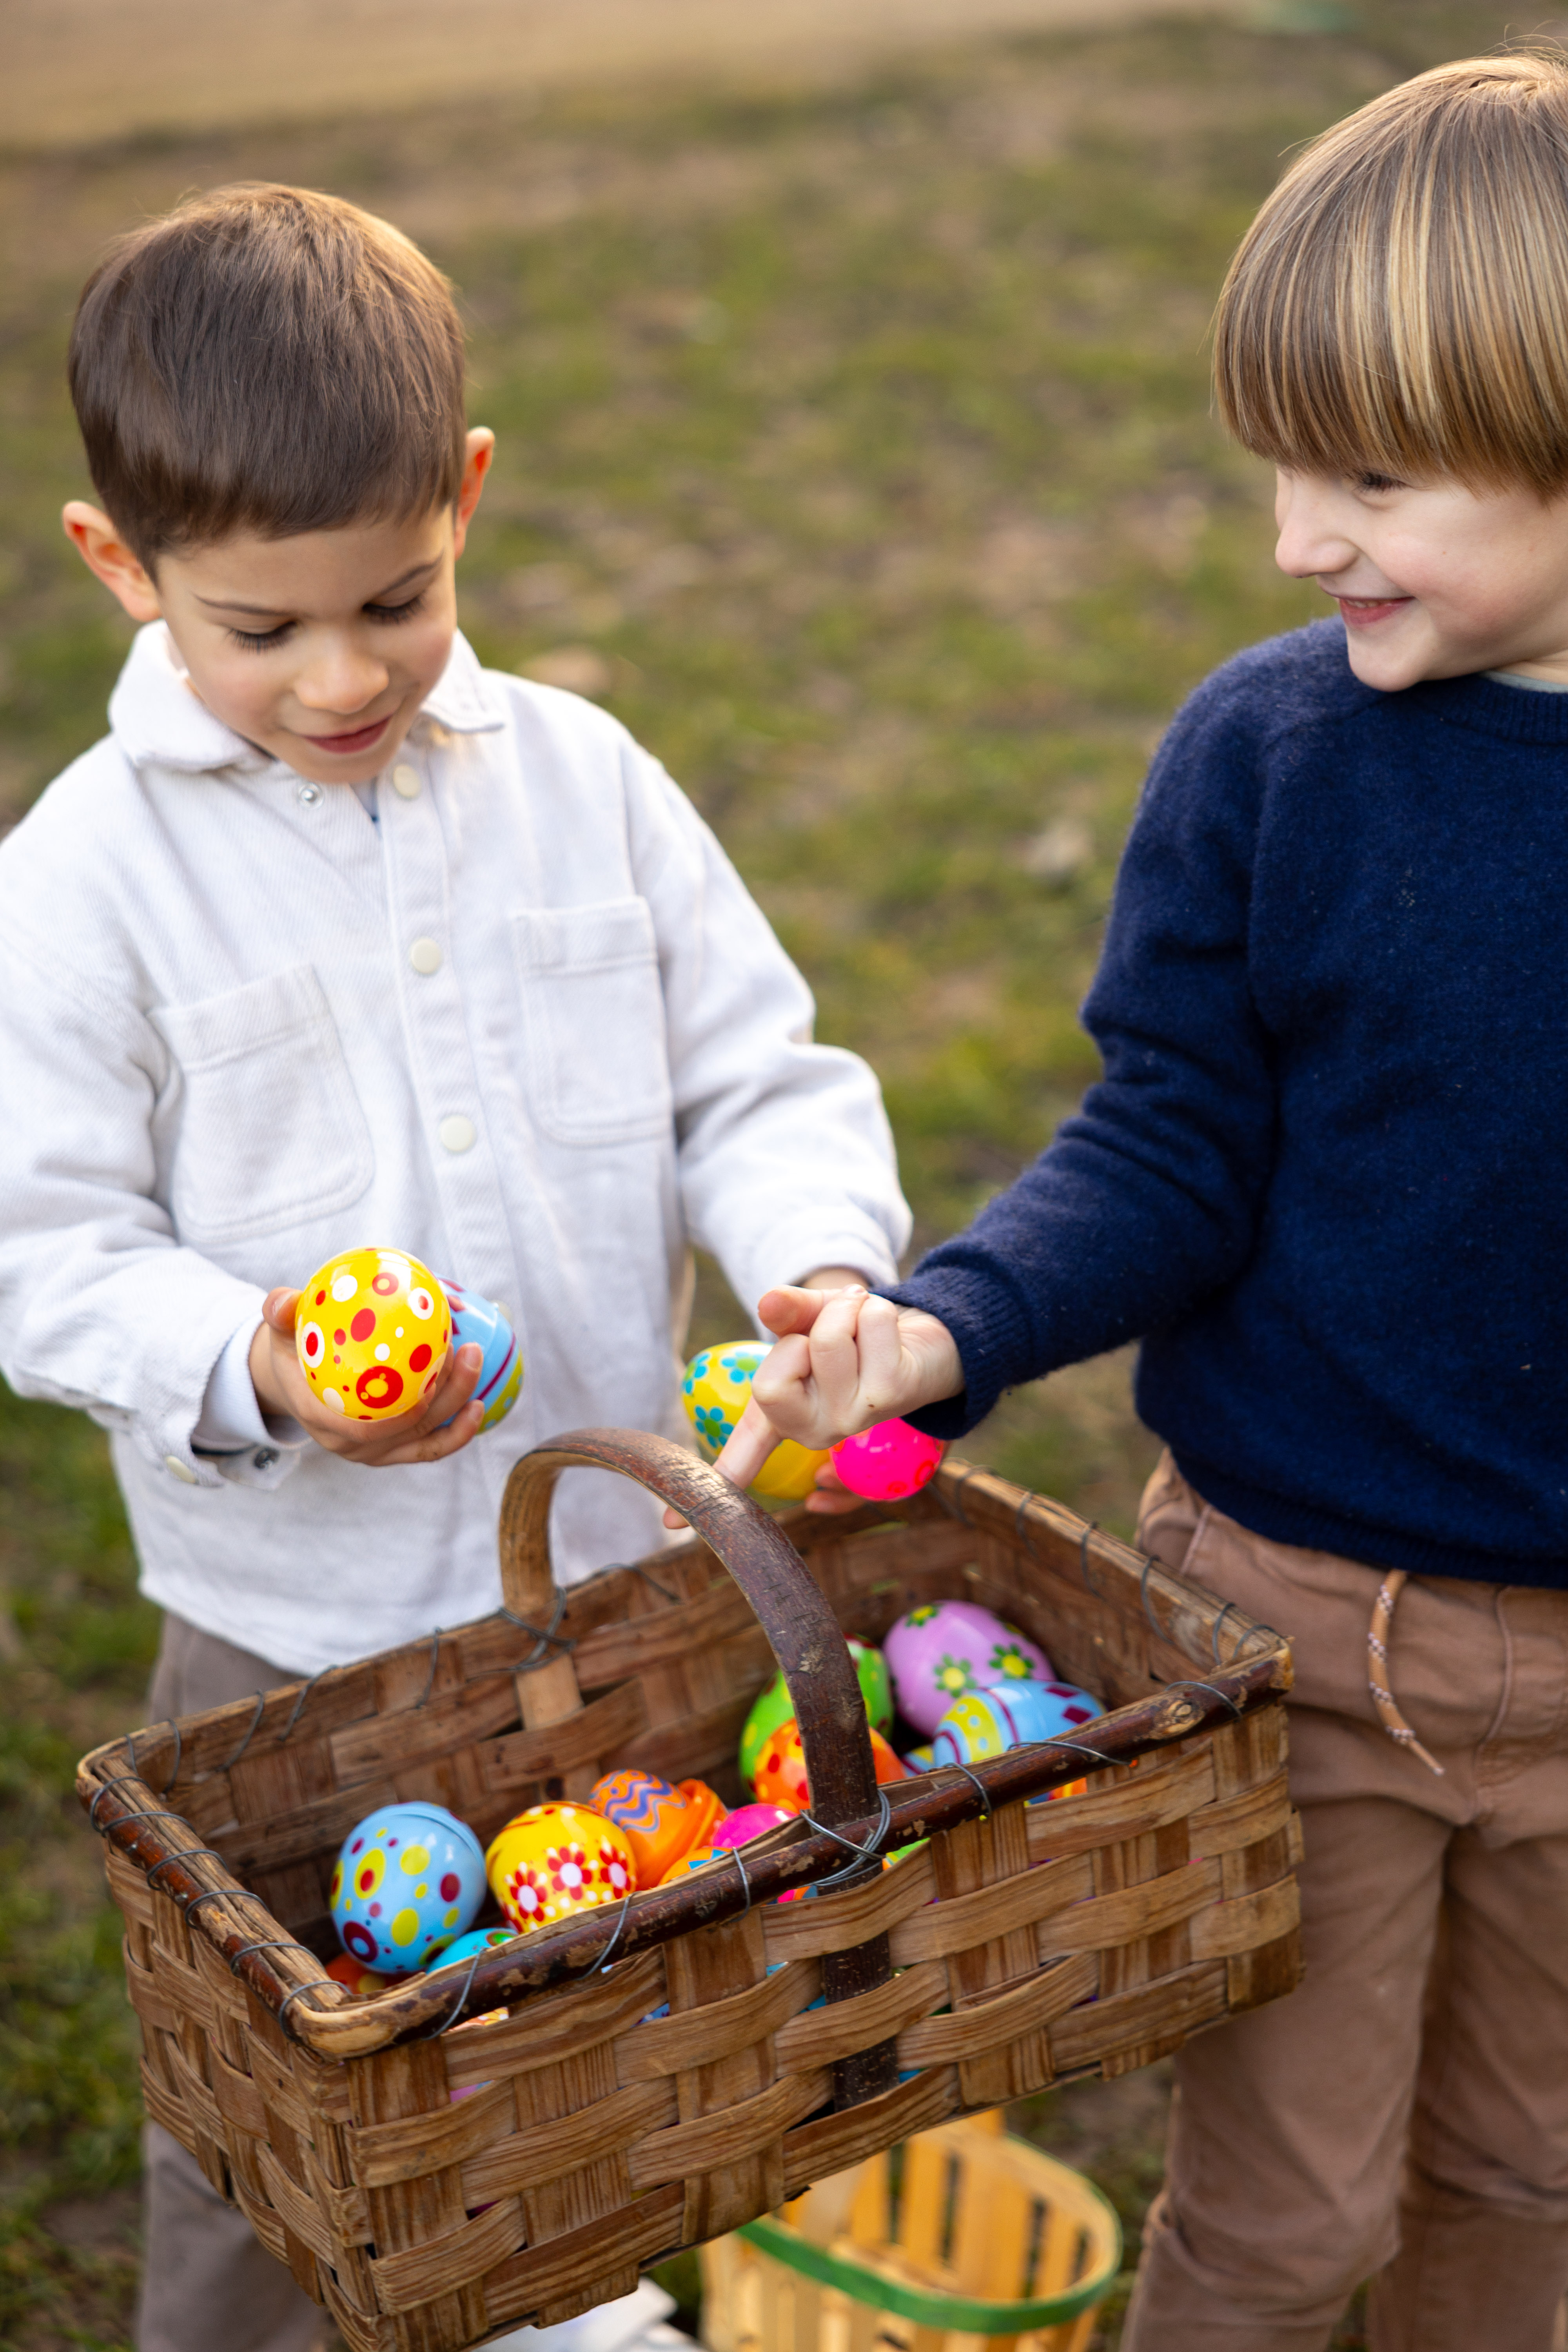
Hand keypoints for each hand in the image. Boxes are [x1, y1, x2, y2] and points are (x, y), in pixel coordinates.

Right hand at [249, 1288, 485, 1464]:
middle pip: (406, 1430)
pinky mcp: (392, 1452)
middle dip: (445, 1395)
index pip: (365, 1428)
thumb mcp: (280, 1327)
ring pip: (423, 1437)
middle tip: (466, 1349)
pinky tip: (479, 1404)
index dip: (402, 1410)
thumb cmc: (293, 1348)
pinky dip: (457, 1432)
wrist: (294, 1380)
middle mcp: (348, 1445)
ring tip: (476, 1361)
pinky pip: (429, 1448)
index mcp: (320, 1419)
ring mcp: (373, 1453)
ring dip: (457, 1405)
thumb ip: (280, 1311)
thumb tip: (283, 1302)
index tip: (430, 1368)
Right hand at [666, 1282, 960, 1521]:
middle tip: (826, 1330)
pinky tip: (885, 1330)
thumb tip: (768, 1303)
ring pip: (827, 1342)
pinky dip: (872, 1310)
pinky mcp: (890, 1397)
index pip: (739, 1455)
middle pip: (770, 1382)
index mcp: (783, 1418)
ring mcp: (852, 1421)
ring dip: (844, 1311)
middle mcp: (815, 1431)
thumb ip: (787, 1310)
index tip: (671, 1525)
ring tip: (857, 1321)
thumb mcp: (808, 1318)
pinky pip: (868, 1326)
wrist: (916, 1340)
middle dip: (795, 1339)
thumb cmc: (850, 1334)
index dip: (710, 1482)